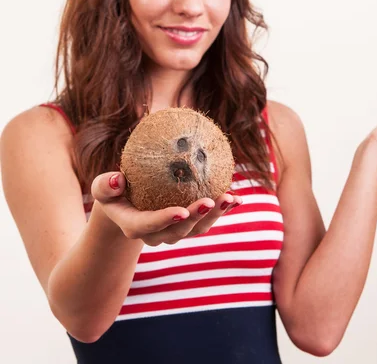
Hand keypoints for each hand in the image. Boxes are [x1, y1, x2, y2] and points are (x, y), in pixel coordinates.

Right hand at [91, 171, 241, 245]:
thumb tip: (118, 179)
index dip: (166, 220)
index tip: (181, 211)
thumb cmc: (114, 192)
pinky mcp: (190, 225)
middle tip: (210, 201)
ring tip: (230, 198)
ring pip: (198, 229)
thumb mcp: (102, 188)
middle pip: (180, 230)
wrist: (127, 207)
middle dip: (196, 218)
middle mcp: (158, 234)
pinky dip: (223, 211)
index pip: (150, 225)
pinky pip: (208, 220)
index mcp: (135, 225)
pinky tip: (239, 199)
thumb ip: (105, 185)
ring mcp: (176, 231)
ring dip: (216, 215)